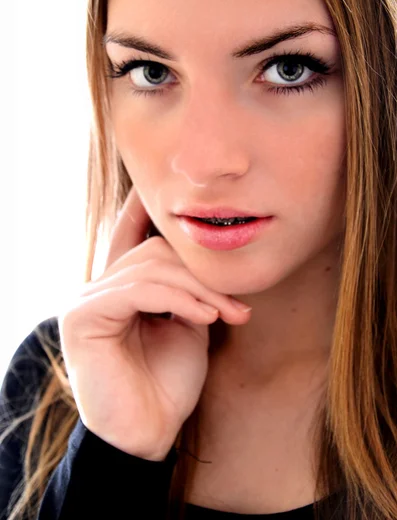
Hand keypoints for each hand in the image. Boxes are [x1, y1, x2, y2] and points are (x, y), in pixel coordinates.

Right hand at [58, 187, 250, 459]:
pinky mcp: (82, 317)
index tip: (162, 187)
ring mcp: (85, 300)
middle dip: (201, 273)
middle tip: (237, 303)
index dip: (141, 207)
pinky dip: (177, 300)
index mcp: (119, 288)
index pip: (128, 236)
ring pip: (150, 268)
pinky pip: (138, 289)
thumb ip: (187, 288)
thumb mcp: (187, 324)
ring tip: (226, 313)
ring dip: (197, 289)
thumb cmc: (169, 381)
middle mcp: (96, 288)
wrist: (151, 433)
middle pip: (153, 252)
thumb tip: (205, 255)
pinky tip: (203, 318)